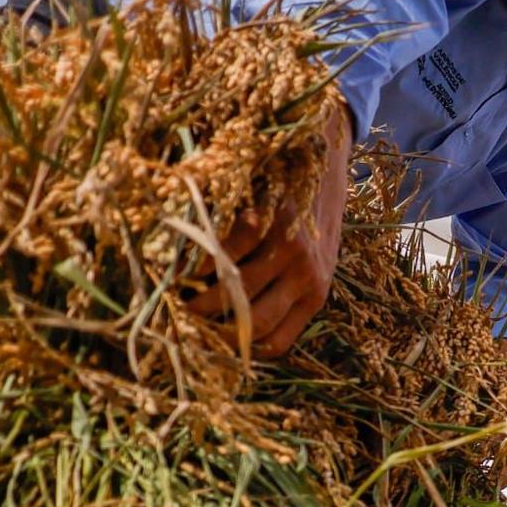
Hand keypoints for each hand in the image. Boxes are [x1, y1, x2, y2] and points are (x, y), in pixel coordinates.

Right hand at [187, 103, 349, 358]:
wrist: (325, 160)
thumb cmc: (309, 218)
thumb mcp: (312, 262)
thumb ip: (286, 291)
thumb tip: (237, 323)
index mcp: (315, 296)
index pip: (275, 342)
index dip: (239, 346)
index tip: (212, 337)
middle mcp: (307, 277)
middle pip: (252, 321)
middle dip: (212, 323)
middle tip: (185, 313)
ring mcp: (291, 249)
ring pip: (237, 287)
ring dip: (202, 290)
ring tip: (181, 286)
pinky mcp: (273, 218)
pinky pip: (231, 246)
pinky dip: (206, 253)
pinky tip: (192, 252)